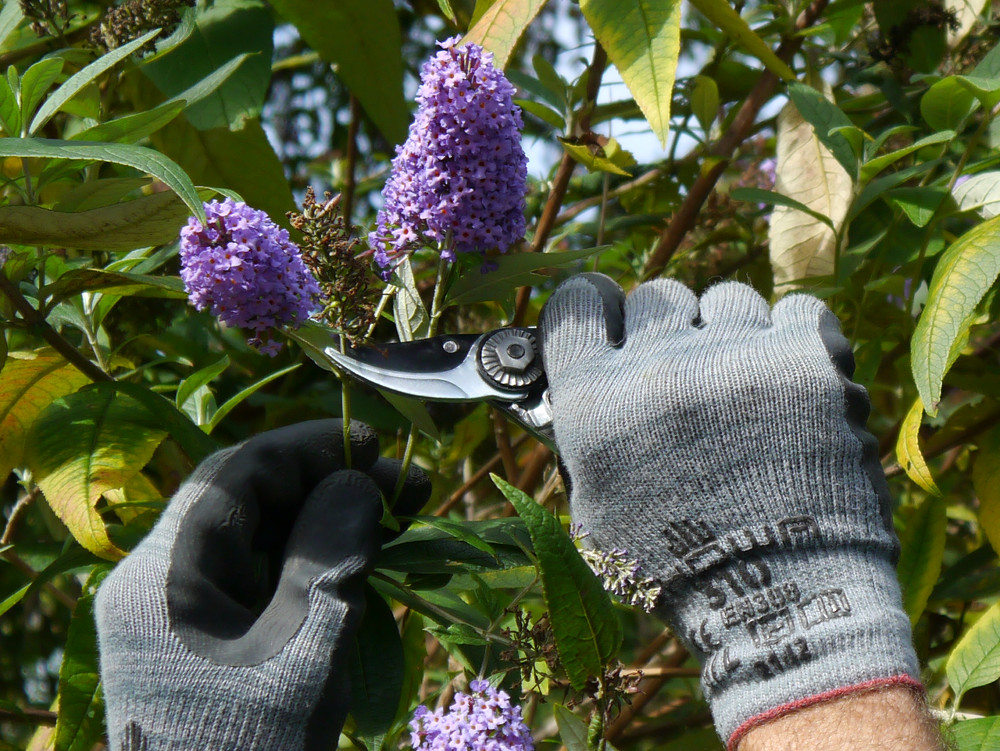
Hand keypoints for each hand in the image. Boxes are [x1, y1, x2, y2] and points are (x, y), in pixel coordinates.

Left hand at [95, 420, 429, 750]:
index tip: (376, 445)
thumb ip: (331, 556)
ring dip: (326, 525)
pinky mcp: (202, 643)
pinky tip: (362, 572)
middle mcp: (157, 584)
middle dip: (327, 487)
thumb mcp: (302, 651)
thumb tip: (359, 482)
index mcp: (161, 577)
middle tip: (406, 489)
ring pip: (257, 540)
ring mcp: (177, 616)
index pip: (235, 475)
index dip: (308, 449)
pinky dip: (312, 569)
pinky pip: (259, 582)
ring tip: (398, 524)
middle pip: (246, 502)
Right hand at [538, 275, 922, 748]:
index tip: (609, 319)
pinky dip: (793, 340)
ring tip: (745, 385)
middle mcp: (658, 364)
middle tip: (683, 371)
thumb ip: (587, 430)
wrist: (779, 598)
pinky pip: (794, 311)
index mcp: (595, 399)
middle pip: (654, 295)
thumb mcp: (597, 504)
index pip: (577, 303)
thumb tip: (591, 377)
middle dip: (665, 327)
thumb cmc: (677, 562)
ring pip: (725, 300)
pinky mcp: (806, 357)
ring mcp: (736, 354)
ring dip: (729, 335)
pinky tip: (792, 381)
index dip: (593, 306)